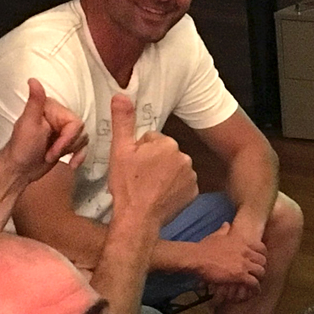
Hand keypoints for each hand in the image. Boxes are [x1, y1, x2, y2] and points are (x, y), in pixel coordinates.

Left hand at [3, 78, 85, 179]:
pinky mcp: (66, 143)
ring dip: (70, 152)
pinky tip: (72, 164)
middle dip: (67, 146)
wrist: (19, 169)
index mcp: (52, 110)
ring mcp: (63, 131)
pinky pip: (82, 147)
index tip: (55, 149)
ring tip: (52, 156)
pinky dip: (79, 156)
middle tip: (50, 154)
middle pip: (80, 132)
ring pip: (83, 139)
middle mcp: (59, 118)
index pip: (75, 123)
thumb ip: (35, 101)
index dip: (68, 138)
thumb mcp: (29, 123)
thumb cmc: (22, 147)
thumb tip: (33, 80)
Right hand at [106, 93, 195, 227]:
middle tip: (138, 177)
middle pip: (164, 153)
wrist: (138, 218)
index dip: (139, 152)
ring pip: (173, 168)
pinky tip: (160, 195)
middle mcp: (184, 157)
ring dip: (163, 174)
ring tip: (148, 187)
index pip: (151, 140)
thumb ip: (122, 121)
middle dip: (153, 162)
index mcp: (166, 143)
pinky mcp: (193, 192)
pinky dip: (173, 188)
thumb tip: (121, 95)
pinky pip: (182, 184)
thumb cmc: (127, 186)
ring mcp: (191, 176)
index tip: (132, 166)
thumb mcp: (119, 150)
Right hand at [186, 222, 266, 301]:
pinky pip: (254, 282)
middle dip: (261, 267)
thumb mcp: (216, 235)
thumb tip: (226, 224)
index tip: (260, 261)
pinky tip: (254, 291)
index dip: (263, 255)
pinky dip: (255, 288)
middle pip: (263, 261)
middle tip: (257, 273)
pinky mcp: (240, 275)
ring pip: (260, 272)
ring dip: (259, 278)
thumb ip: (224, 230)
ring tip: (256, 283)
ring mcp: (244, 264)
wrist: (197, 257)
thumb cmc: (205, 247)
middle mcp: (246, 252)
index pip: (261, 248)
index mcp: (242, 242)